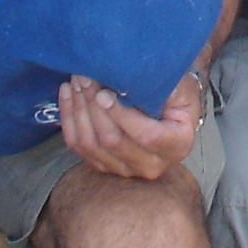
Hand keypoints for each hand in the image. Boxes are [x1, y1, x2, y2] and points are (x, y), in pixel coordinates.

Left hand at [57, 72, 200, 180]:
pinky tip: (68, 94)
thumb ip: (158, 86)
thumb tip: (123, 79)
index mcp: (177, 146)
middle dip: (94, 107)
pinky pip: (79, 146)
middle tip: (85, 77)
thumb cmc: (178, 94)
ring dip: (79, 110)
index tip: (104, 93)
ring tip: (76, 81)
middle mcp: (151, 165)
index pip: (146, 135)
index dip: (121, 115)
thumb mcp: (179, 87)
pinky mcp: (104, 166)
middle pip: (113, 141)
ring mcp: (125, 170)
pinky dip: (69, 119)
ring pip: (92, 144)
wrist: (170, 111)